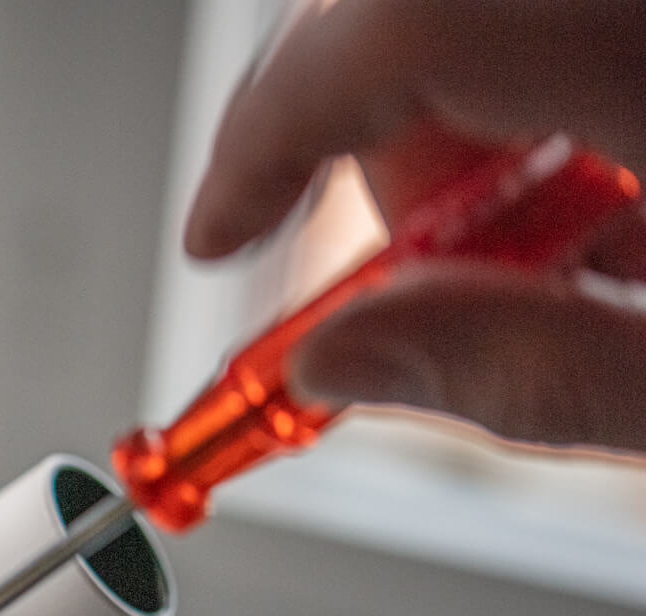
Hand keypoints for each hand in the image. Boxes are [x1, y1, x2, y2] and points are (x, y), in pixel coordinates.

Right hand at [184, 0, 645, 452]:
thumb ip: (531, 373)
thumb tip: (340, 360)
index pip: (400, 31)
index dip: (269, 130)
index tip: (218, 234)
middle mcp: (639, 5)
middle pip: (416, 18)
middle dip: (363, 148)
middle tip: (405, 281)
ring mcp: (642, 7)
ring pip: (474, 22)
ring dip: (461, 143)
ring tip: (564, 268)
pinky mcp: (644, 22)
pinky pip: (553, 29)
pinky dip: (536, 115)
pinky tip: (621, 207)